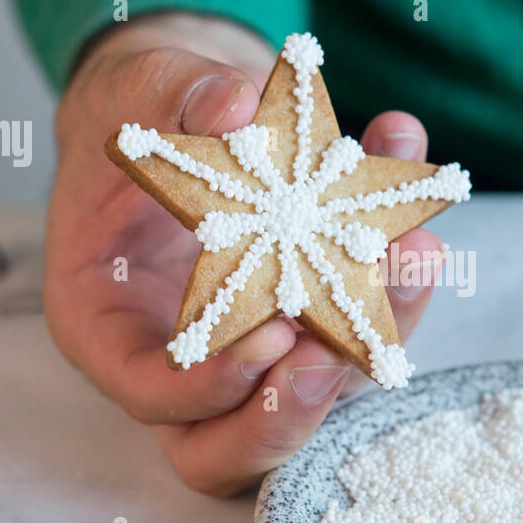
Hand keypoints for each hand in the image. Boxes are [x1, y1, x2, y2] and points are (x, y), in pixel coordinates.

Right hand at [47, 13, 442, 495]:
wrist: (182, 108)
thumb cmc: (134, 113)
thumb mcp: (130, 88)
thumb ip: (170, 96)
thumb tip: (230, 106)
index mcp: (109, 324)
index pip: (152, 393)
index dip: (208, 387)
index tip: (266, 338)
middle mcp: (187, 353)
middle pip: (238, 434)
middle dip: (298, 405)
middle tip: (340, 350)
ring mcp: (260, 345)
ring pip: (322, 386)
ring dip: (380, 329)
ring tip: (414, 251)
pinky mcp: (320, 318)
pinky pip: (368, 321)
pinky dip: (399, 265)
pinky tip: (413, 180)